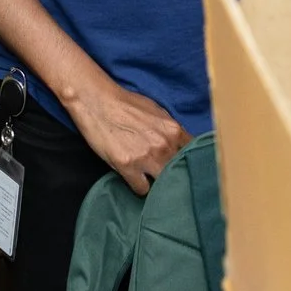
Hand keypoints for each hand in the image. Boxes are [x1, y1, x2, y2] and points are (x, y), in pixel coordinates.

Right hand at [65, 77, 189, 194]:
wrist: (98, 101)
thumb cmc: (125, 104)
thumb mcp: (157, 111)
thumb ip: (171, 130)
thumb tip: (179, 145)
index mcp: (173, 131)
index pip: (193, 156)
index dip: (186, 162)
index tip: (181, 167)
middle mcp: (164, 145)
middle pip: (178, 173)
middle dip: (172, 174)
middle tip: (163, 174)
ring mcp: (147, 157)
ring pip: (162, 184)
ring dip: (156, 183)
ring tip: (148, 177)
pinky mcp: (128, 167)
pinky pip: (142, 189)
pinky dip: (139, 186)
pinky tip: (134, 178)